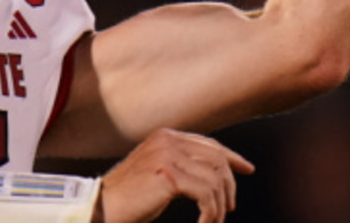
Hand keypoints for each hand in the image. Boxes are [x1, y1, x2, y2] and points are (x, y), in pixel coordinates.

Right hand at [96, 128, 254, 222]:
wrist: (102, 208)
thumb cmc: (128, 198)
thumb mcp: (158, 174)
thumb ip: (181, 166)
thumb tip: (214, 175)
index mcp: (165, 136)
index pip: (209, 143)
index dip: (232, 157)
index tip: (248, 169)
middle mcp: (168, 139)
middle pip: (217, 159)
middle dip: (229, 186)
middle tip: (227, 209)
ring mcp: (167, 155)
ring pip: (215, 177)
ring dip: (219, 205)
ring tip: (212, 221)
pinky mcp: (168, 175)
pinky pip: (206, 193)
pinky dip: (210, 212)